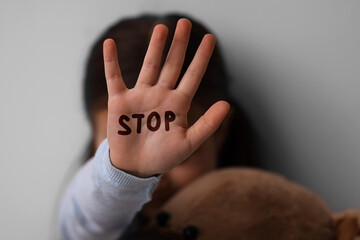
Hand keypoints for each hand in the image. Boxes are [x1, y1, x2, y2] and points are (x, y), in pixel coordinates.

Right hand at [103, 19, 229, 177]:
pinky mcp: (120, 101)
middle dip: (179, 45)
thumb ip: (207, 125)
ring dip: (155, 47)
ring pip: (149, 66)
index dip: (201, 58)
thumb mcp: (188, 143)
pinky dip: (111, 61)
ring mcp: (140, 96)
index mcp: (178, 104)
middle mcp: (161, 96)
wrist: (136, 168)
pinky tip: (110, 43)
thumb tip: (227, 104)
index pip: (192, 76)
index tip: (211, 38)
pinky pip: (114, 77)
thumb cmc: (163, 157)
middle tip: (185, 23)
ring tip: (162, 28)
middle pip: (172, 65)